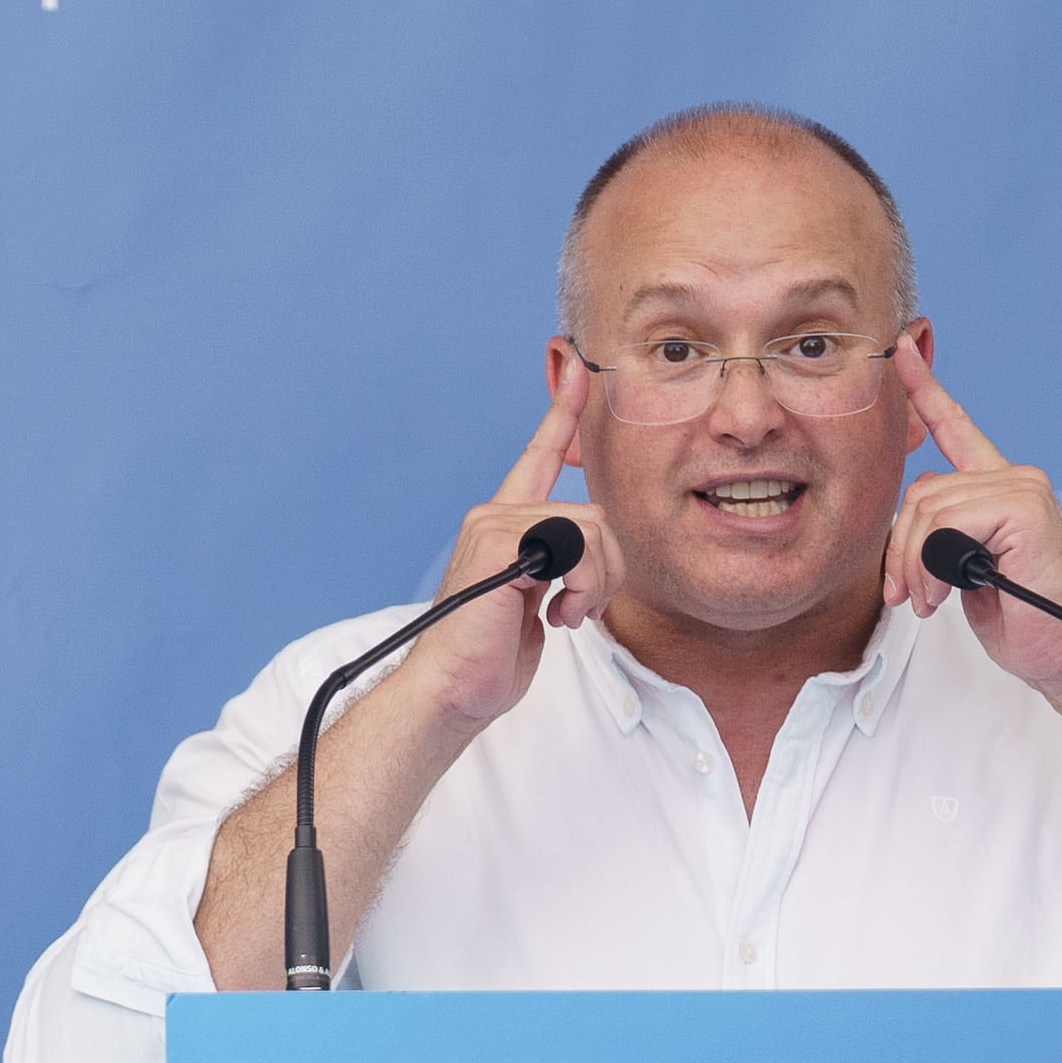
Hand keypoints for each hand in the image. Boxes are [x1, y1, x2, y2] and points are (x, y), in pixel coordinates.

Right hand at [400, 367, 624, 730]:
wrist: (453, 690)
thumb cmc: (490, 656)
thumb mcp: (536, 602)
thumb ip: (558, 565)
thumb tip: (592, 553)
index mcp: (506, 525)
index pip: (538, 458)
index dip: (561, 415)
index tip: (576, 372)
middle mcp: (496, 515)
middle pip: (594, 515)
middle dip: (607, 571)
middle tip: (580, 609)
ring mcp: (493, 525)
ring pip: (590, 530)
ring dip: (594, 584)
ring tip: (566, 614)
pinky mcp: (496, 543)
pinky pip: (575, 547)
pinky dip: (581, 587)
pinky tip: (553, 615)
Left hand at [882, 338, 1061, 696]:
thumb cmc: (1023, 620)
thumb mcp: (964, 571)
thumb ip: (938, 535)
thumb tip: (905, 527)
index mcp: (999, 489)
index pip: (956, 428)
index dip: (925, 390)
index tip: (900, 349)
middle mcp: (1015, 479)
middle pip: (920, 494)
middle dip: (901, 552)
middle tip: (909, 596)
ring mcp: (1023, 489)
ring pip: (930, 512)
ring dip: (916, 568)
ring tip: (931, 601)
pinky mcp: (1026, 508)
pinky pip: (949, 526)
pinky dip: (936, 567)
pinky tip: (954, 591)